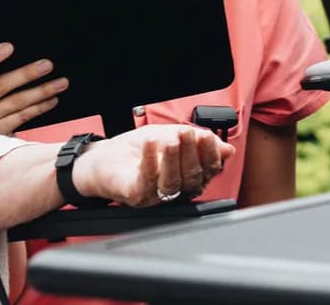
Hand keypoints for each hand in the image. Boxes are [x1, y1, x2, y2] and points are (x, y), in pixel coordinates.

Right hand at [0, 43, 66, 134]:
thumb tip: (17, 55)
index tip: (10, 46)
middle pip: (0, 87)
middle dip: (25, 75)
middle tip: (48, 64)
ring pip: (14, 104)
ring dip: (40, 92)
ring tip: (60, 83)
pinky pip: (19, 119)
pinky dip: (37, 109)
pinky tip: (51, 100)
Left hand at [72, 125, 234, 207]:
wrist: (102, 158)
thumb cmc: (136, 150)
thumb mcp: (171, 137)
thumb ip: (196, 143)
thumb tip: (227, 150)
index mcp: (186, 178)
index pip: (207, 171)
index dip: (210, 155)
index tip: (207, 136)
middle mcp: (174, 191)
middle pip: (192, 179)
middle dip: (192, 154)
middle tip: (187, 133)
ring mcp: (155, 196)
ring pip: (173, 183)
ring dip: (174, 158)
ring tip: (171, 138)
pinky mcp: (136, 196)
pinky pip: (147, 181)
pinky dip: (151, 161)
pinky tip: (151, 144)